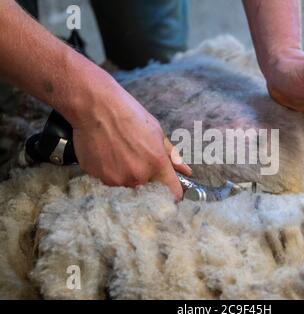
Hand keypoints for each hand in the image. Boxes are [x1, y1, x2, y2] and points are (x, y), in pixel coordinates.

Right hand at [71, 81, 190, 200]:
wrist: (96, 107)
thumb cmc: (129, 115)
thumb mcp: (157, 133)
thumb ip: (172, 156)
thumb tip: (187, 171)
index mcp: (157, 164)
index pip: (173, 193)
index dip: (173, 194)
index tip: (170, 192)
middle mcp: (138, 176)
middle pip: (148, 192)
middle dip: (147, 183)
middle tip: (138, 163)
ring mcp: (116, 179)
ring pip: (127, 188)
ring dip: (127, 178)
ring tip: (120, 157)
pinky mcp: (98, 178)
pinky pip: (108, 183)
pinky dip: (110, 174)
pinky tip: (107, 157)